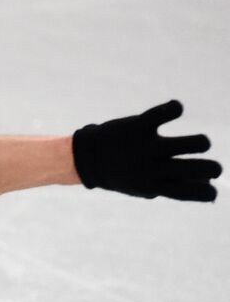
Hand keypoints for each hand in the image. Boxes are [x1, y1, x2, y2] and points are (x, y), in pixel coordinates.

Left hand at [72, 99, 220, 200]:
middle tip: (215, 168)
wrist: (85, 159)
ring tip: (200, 144)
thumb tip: (207, 184)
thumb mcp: (145, 186)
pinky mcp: (136, 127)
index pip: (183, 192)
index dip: (204, 192)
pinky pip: (161, 114)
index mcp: (151, 185)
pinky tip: (175, 109)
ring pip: (182, 144)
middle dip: (210, 168)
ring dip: (199, 143)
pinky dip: (173, 108)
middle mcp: (148, 168)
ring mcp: (142, 147)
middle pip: (188, 169)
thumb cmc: (125, 173)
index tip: (214, 188)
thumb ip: (174, 185)